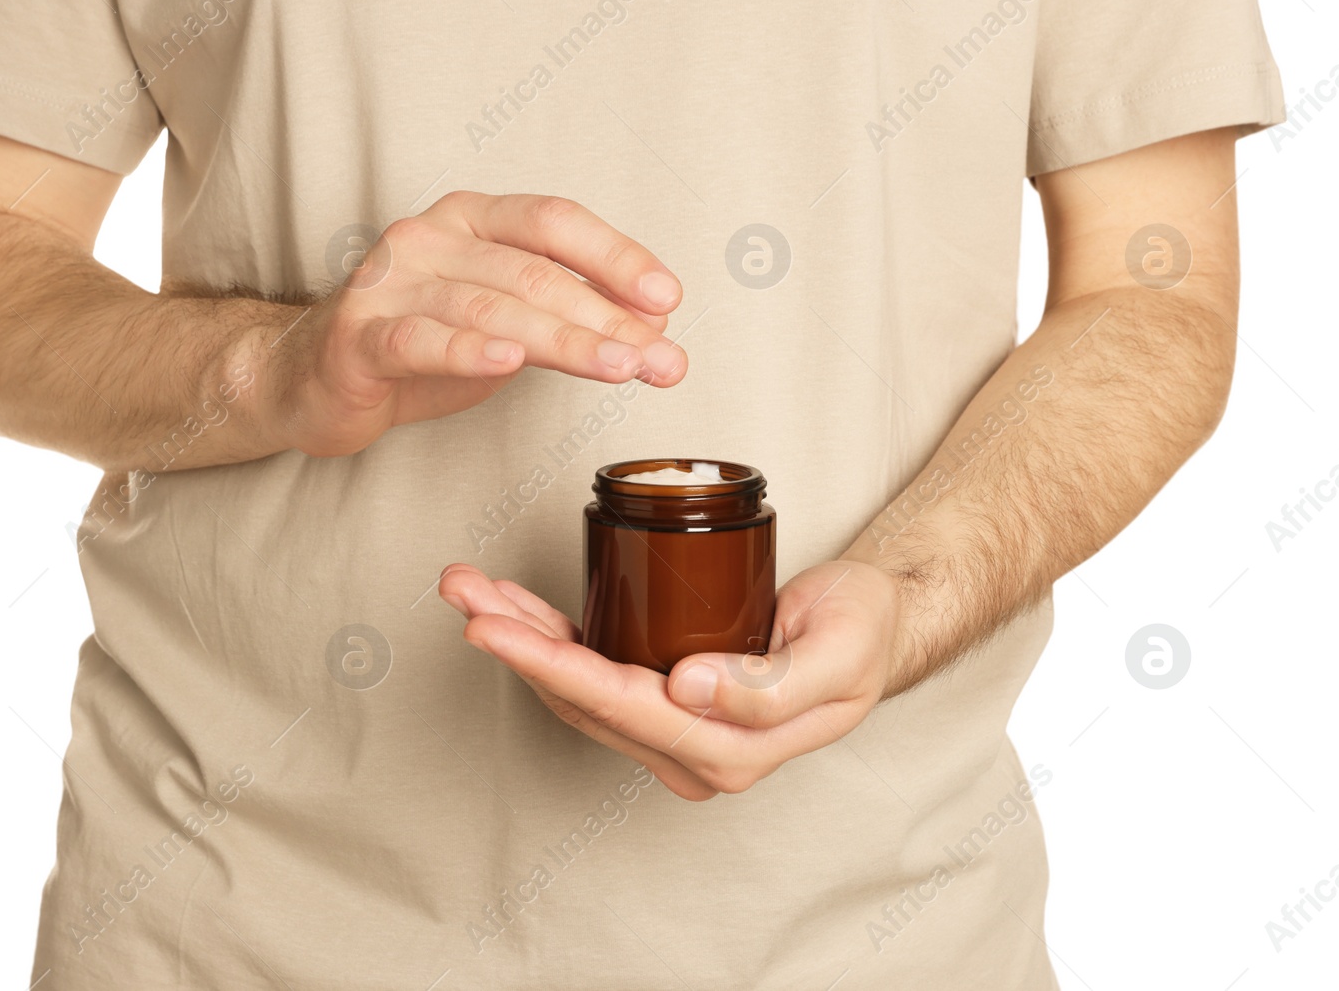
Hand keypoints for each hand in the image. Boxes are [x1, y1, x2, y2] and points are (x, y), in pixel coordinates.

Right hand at [252, 192, 687, 456]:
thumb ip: (565, 317)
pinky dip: (469, 349)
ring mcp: (389, 283)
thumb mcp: (502, 323)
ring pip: (491, 306)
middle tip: (662, 357)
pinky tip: (509, 360)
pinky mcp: (357, 337)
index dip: (616, 256)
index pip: (554, 223)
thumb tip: (653, 330)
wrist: (309, 378)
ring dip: (565, 340)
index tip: (667, 298)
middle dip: (608, 319)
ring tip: (619, 366)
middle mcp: (430, 238)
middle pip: (534, 271)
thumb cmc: (414, 344)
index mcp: (471, 219)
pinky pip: (420, 340)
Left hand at [438, 559, 904, 799]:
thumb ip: (770, 688)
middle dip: (515, 642)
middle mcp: (691, 752)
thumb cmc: (860, 635)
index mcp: (729, 751)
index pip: (619, 706)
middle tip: (462, 591)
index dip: (550, 665)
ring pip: (576, 687)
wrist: (876, 626)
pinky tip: (512, 606)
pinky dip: (548, 636)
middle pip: (582, 698)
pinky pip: (593, 672)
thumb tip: (690, 691)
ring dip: (520, 636)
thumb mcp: (835, 657)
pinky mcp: (664, 700)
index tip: (492, 627)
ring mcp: (674, 731)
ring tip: (470, 588)